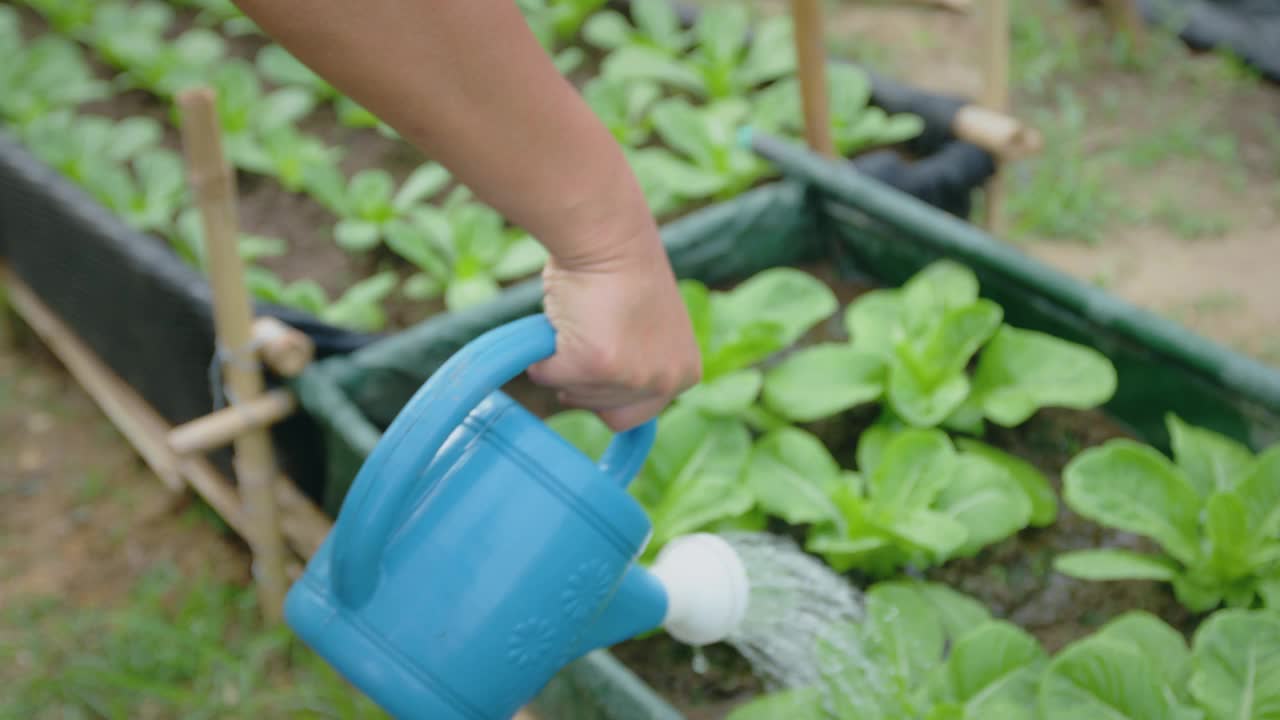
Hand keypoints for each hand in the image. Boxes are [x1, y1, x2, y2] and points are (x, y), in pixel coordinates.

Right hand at [527, 228, 701, 431]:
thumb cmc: (621, 274)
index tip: (593, 376)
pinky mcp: (597, 364)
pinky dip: (542, 354)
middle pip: (605, 413)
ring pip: (574, 395)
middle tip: (583, 340)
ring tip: (578, 321)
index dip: (608, 396)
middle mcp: (665, 380)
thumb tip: (599, 391)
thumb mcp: (645, 333)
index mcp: (684, 373)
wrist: (608, 238)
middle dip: (584, 383)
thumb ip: (636, 365)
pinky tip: (558, 320)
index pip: (637, 417)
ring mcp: (632, 375)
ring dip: (563, 364)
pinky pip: (549, 375)